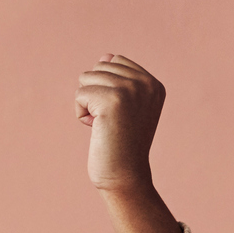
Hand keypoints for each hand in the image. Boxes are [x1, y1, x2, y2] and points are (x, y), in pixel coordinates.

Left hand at [76, 54, 164, 193]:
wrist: (124, 177)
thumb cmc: (121, 144)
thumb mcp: (126, 108)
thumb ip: (118, 80)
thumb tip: (105, 56)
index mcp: (154, 84)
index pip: (115, 60)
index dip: (106, 87)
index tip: (118, 114)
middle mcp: (146, 83)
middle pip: (99, 67)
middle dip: (95, 94)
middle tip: (110, 122)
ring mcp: (130, 90)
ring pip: (86, 78)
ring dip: (87, 104)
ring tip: (103, 126)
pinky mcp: (112, 100)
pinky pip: (79, 94)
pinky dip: (80, 113)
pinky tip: (96, 130)